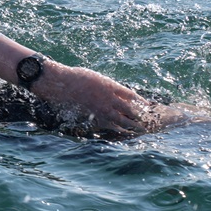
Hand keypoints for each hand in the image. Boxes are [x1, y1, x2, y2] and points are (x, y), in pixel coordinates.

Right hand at [33, 62, 156, 138]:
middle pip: (131, 110)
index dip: (141, 102)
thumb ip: (110, 87)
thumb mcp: (98, 78)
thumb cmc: (78, 77)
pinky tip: (124, 132)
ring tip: (141, 129)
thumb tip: (119, 94)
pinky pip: (110, 125)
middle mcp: (110, 99)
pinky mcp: (94, 117)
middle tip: (148, 120)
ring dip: (133, 125)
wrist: (62, 84)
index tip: (148, 106)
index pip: (132, 96)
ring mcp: (102, 109)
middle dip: (141, 116)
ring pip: (123, 120)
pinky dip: (119, 129)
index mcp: (112, 86)